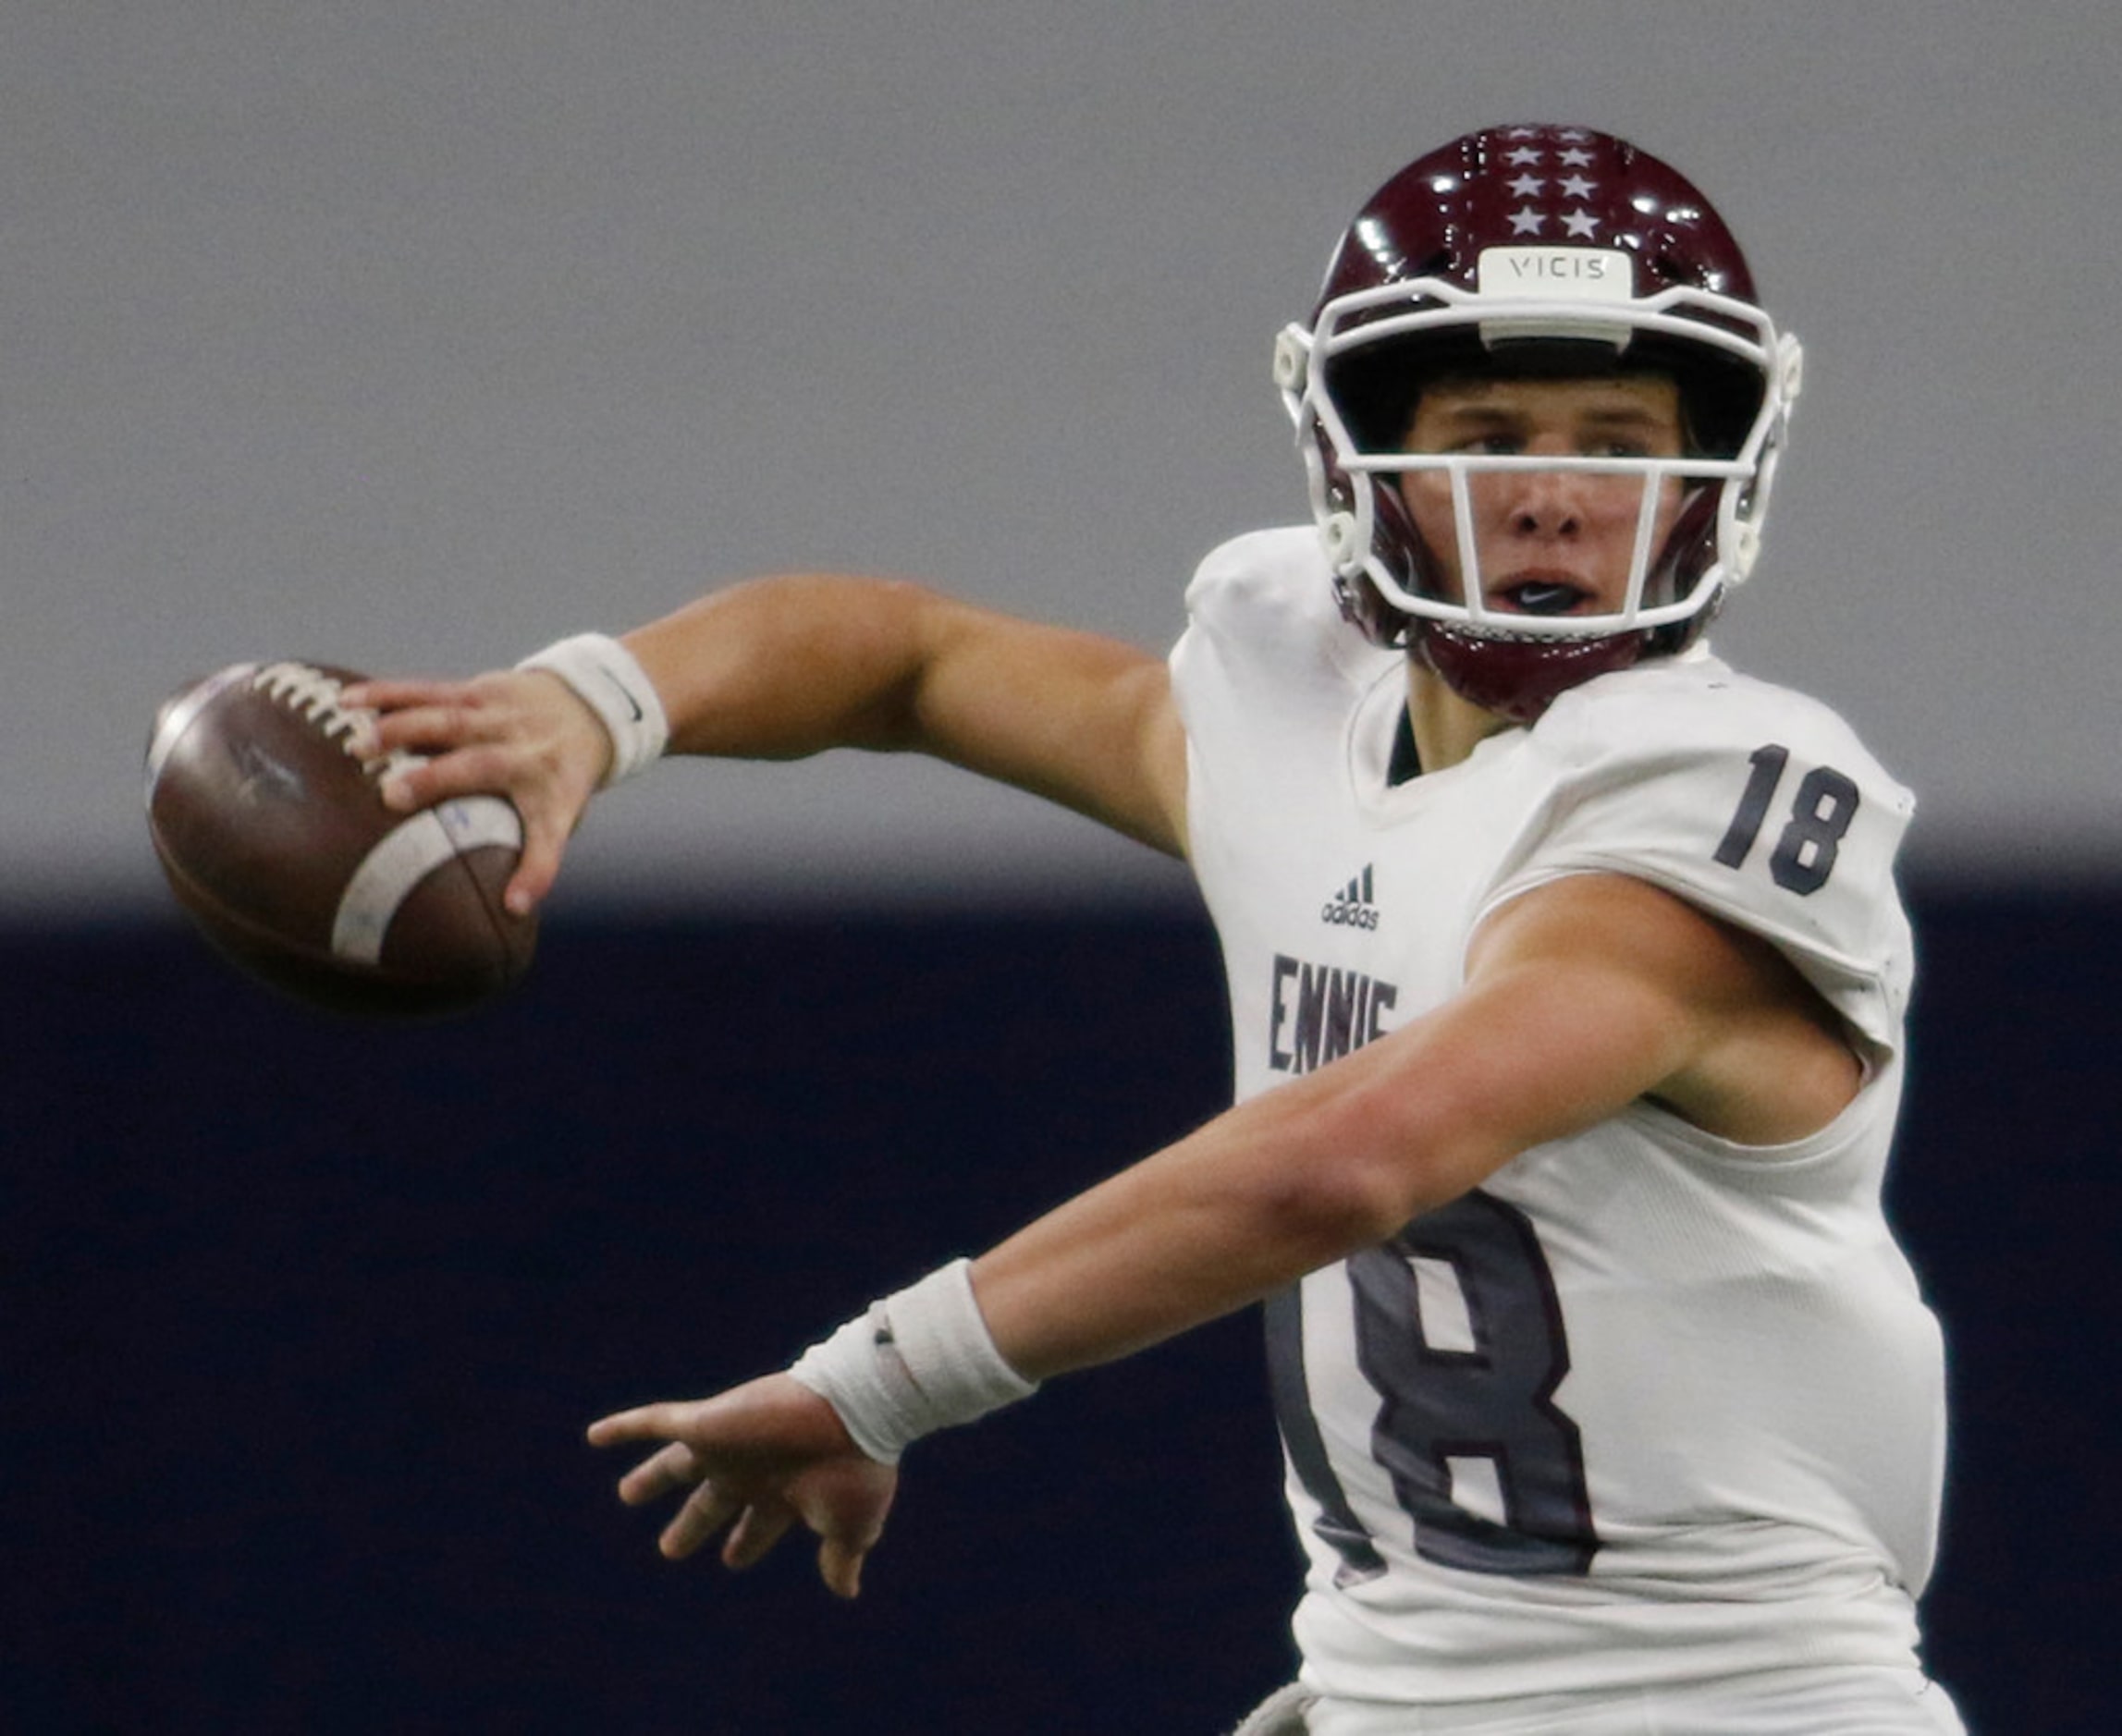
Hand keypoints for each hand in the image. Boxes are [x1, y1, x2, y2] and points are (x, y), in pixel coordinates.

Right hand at [339, 670, 610, 914]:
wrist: (585, 708)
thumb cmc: (559, 779)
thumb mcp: (561, 818)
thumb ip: (536, 859)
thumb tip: (510, 911)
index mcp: (552, 793)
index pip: (548, 839)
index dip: (536, 873)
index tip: (514, 903)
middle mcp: (526, 751)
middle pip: (481, 765)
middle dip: (436, 780)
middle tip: (388, 797)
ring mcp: (500, 716)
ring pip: (448, 718)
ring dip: (400, 729)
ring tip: (358, 747)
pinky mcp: (476, 690)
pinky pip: (428, 691)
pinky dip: (387, 695)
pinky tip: (348, 701)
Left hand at [587, 1373, 898, 1598]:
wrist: (853, 1412)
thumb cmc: (855, 1470)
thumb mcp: (852, 1523)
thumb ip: (841, 1556)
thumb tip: (846, 1592)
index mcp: (784, 1495)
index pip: (756, 1526)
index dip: (744, 1544)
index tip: (731, 1559)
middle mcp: (751, 1470)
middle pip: (712, 1502)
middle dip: (693, 1524)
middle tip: (670, 1548)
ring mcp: (727, 1445)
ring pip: (679, 1464)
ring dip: (653, 1479)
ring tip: (627, 1494)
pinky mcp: (708, 1422)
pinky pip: (657, 1421)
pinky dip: (626, 1426)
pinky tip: (593, 1436)